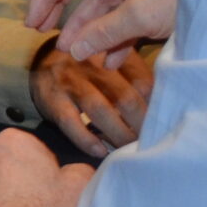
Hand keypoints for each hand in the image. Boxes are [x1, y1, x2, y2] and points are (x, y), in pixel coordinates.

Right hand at [25, 0, 189, 65]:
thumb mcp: (140, 15)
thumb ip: (103, 33)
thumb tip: (73, 51)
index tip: (31, 22)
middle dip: (62, 13)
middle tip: (41, 33)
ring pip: (101, 7)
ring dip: (89, 31)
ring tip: (75, 55)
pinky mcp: (149, 2)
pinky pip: (121, 19)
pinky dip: (113, 38)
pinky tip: (108, 61)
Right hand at [31, 40, 152, 158]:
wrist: (44, 59)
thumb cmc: (90, 66)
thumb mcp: (114, 60)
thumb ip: (135, 75)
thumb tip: (163, 104)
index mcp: (114, 55)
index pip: (142, 81)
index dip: (155, 106)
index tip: (162, 123)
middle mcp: (93, 65)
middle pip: (124, 97)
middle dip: (140, 124)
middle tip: (149, 142)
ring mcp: (71, 82)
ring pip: (100, 109)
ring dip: (117, 134)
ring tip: (128, 150)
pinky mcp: (53, 99)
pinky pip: (71, 122)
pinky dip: (87, 139)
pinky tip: (100, 151)